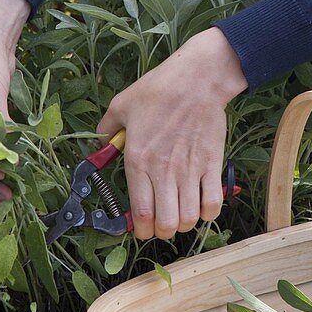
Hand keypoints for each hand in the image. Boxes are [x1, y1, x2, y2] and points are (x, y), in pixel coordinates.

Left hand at [96, 28, 246, 239]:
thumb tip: (98, 144)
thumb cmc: (157, 90)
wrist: (196, 80)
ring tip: (179, 214)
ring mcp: (190, 170)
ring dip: (183, 223)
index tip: (139, 228)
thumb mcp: (121, 105)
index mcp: (138, 160)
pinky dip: (207, 212)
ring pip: (189, 219)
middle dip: (161, 231)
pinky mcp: (212, 165)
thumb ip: (106, 129)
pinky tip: (201, 205)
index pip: (140, 213)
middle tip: (160, 222)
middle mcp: (164, 171)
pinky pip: (213, 204)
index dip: (140, 230)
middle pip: (166, 224)